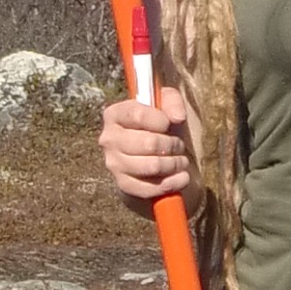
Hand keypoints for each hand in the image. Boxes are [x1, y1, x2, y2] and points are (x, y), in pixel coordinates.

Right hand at [100, 90, 195, 209]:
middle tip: (178, 145)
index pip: (137, 115)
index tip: (169, 123)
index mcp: (114, 115)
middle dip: (172, 144)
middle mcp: (109, 140)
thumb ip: (172, 101)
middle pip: (148, 143)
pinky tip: (181, 176)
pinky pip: (151, 188)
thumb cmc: (159, 124)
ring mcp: (114, 164)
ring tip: (180, 160)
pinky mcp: (124, 185)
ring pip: (152, 166)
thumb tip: (177, 117)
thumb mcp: (166, 103)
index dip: (160, 120)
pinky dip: (172, 183)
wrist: (153, 153)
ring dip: (174, 163)